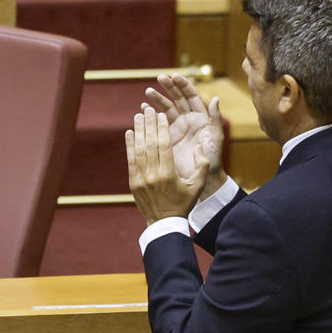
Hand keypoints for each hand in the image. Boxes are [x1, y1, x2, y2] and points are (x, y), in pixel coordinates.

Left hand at [126, 110, 204, 224]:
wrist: (164, 223)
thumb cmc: (183, 203)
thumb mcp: (197, 186)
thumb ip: (201, 166)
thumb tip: (200, 145)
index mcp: (169, 174)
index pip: (163, 146)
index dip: (161, 128)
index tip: (160, 115)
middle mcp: (153, 175)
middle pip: (149, 144)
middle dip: (148, 125)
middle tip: (148, 109)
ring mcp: (140, 179)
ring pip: (138, 150)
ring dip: (138, 131)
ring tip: (138, 116)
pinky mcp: (132, 182)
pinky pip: (130, 160)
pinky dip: (129, 145)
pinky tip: (129, 133)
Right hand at [142, 73, 224, 198]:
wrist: (202, 176)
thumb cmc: (213, 158)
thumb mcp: (215, 137)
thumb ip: (214, 118)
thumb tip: (215, 98)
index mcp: (201, 117)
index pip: (191, 96)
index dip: (183, 85)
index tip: (174, 77)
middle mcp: (189, 119)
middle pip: (178, 98)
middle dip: (169, 87)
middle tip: (159, 78)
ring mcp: (177, 127)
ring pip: (166, 108)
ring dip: (158, 99)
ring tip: (148, 91)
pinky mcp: (168, 136)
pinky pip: (158, 122)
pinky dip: (151, 114)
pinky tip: (143, 108)